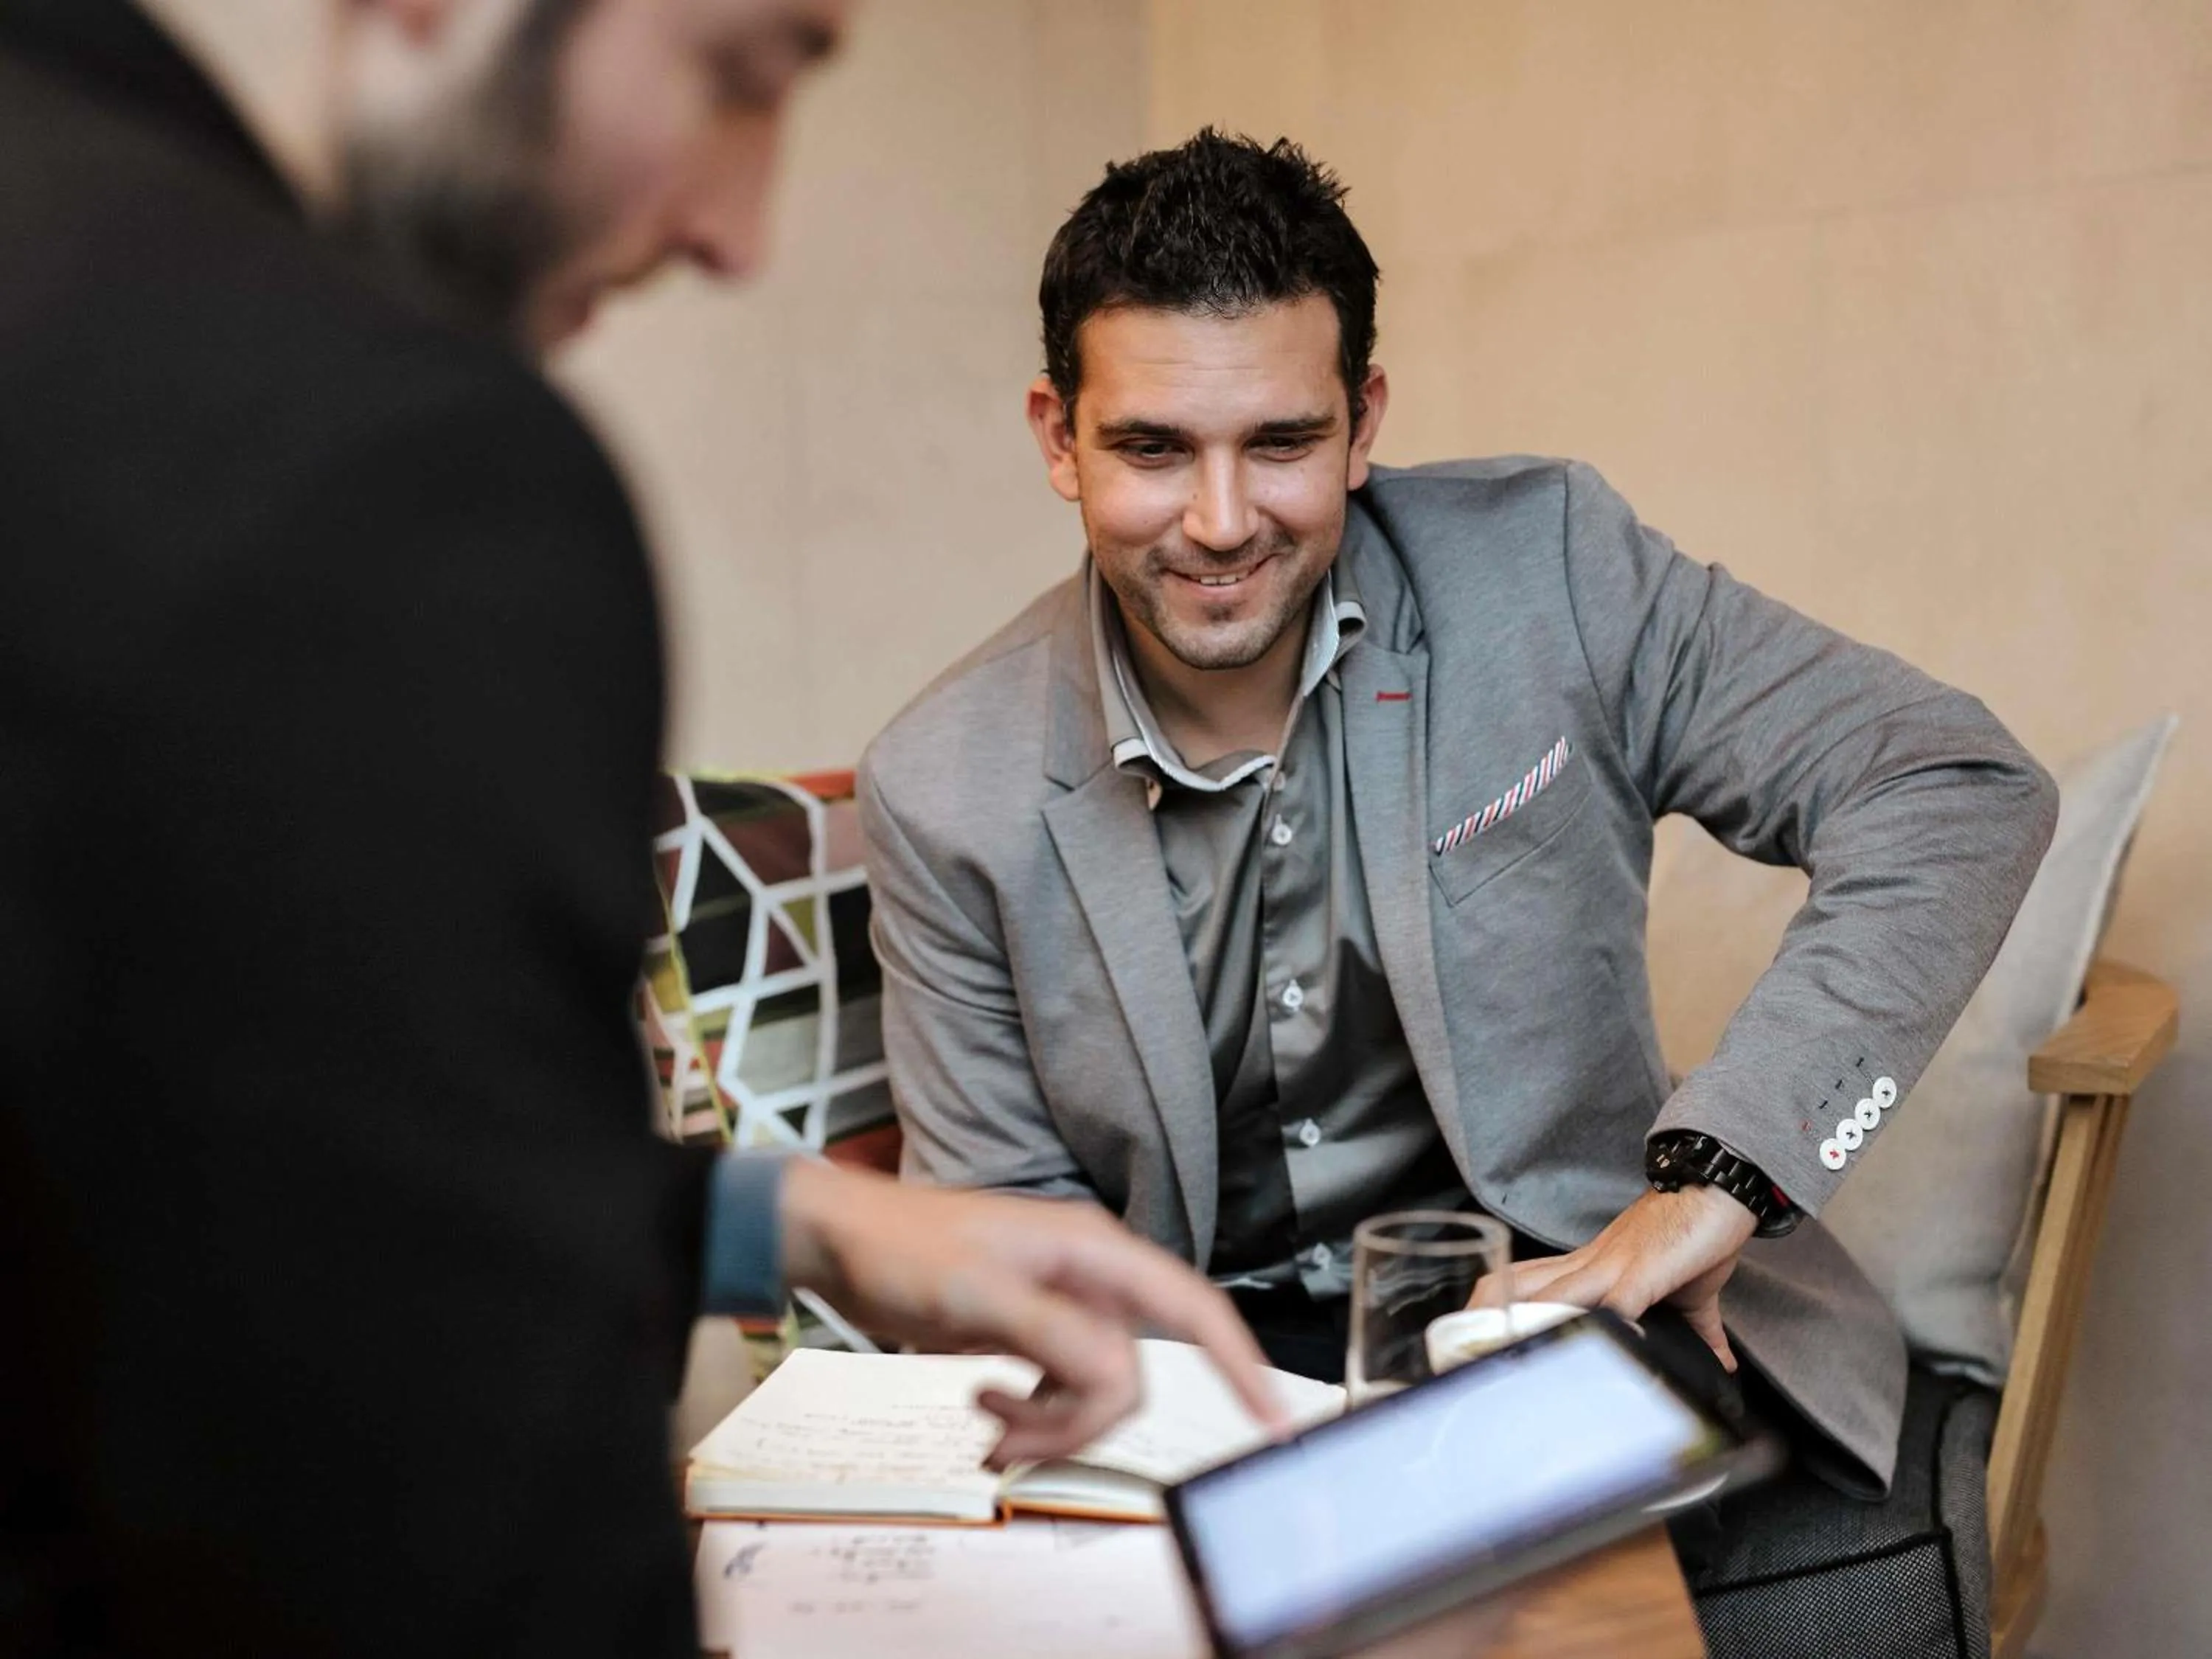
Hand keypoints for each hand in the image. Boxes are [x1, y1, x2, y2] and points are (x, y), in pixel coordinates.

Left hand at [778, 1160, 1288, 1466]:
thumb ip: (1056, 1333)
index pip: (1193, 1309)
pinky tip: (985, 1408)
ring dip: (1047, 1423)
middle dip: (1078, 1418)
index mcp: (1094, 1251)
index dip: (1239, 1365)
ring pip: (1096, 1389)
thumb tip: (1120, 1371)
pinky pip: (1062, 1390)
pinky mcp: (1036, 1329)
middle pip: (1132, 1371)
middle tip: (1010, 1433)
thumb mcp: (977, 1296)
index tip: (1270, 1421)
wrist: (842, 1241)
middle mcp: (1090, 1275)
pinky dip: (1030, 1415)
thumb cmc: (901, 1248)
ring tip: (987, 1421)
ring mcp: (1063, 1303)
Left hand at [1498, 1186, 1757, 1370]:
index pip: (1529, 1281)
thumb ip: (1694, 1327)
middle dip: (1489, 1316)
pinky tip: (1591, 1358)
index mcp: (1594, 1266)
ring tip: (1503, 1358)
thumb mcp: (1686, 1286)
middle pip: (1521, 1285)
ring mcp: (1612, 1266)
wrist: (1720, 1184)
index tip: (1476, 1332)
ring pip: (1551, 1295)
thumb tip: (1716, 1363)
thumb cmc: (1697, 1228)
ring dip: (1527, 1327)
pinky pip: (1613, 1307)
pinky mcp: (1643, 1273)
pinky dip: (1601, 1333)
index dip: (1499, 1304)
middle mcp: (1592, 1264)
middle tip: (1461, 1347)